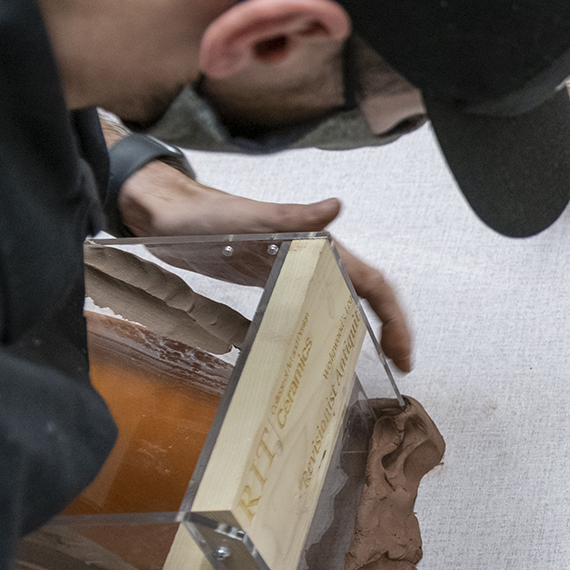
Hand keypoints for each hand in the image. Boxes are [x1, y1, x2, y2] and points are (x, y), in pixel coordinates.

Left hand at [116, 161, 413, 371]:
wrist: (167, 214)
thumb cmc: (206, 215)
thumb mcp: (250, 217)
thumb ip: (294, 215)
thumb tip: (337, 207)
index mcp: (318, 246)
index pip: (371, 282)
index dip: (392, 316)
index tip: (402, 350)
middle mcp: (314, 260)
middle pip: (366, 294)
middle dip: (389, 326)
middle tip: (399, 362)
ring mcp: (294, 272)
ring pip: (343, 300)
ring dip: (363, 327)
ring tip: (374, 359)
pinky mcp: (273, 283)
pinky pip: (313, 307)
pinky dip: (327, 327)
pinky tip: (321, 348)